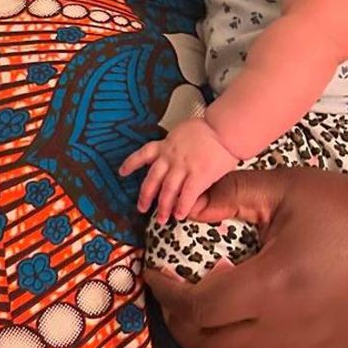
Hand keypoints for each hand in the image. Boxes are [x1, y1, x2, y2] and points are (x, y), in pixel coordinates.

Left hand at [120, 118, 237, 222]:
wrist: (224, 129)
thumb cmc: (210, 128)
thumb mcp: (184, 131)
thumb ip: (176, 144)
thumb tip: (173, 151)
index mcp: (167, 144)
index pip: (143, 154)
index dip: (131, 163)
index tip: (122, 171)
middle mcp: (171, 157)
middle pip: (152, 179)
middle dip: (145, 196)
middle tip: (142, 208)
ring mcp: (183, 167)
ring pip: (167, 191)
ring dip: (164, 207)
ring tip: (162, 218)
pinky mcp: (198, 175)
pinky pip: (187, 195)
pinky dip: (182, 207)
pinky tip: (180, 215)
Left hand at [145, 163, 347, 347]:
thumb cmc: (342, 206)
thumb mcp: (283, 186)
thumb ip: (228, 193)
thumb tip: (183, 206)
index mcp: (274, 283)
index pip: (203, 306)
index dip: (168, 294)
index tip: (156, 274)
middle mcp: (288, 327)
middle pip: (212, 347)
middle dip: (179, 323)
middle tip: (169, 296)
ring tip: (195, 320)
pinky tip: (232, 343)